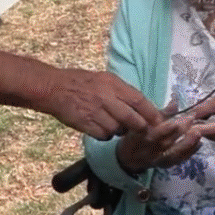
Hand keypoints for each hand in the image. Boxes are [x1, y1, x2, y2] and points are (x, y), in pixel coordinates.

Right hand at [45, 70, 164, 140]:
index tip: (160, 121)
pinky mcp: (86, 124)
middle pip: (133, 120)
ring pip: (119, 130)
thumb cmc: (80, 82)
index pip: (139, 101)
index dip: (152, 113)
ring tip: (113, 123)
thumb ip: (121, 91)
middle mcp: (106, 98)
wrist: (53, 88)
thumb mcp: (104, 79)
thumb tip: (141, 105)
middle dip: (140, 128)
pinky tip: (99, 127)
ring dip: (120, 131)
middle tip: (141, 130)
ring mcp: (96, 112)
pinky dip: (105, 135)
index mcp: (113, 84)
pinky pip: (104, 136)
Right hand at [116, 105, 201, 173]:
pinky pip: (178, 161)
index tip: (174, 122)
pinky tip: (199, 143)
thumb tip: (175, 103)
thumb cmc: (133, 135)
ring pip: (172, 154)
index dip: (162, 129)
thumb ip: (157, 113)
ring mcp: (156, 160)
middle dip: (179, 131)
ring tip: (197, 132)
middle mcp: (146, 151)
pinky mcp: (164, 165)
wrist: (128, 158)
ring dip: (186, 143)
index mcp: (135, 139)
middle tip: (191, 118)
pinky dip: (189, 152)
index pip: (149, 135)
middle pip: (164, 143)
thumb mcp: (138, 122)